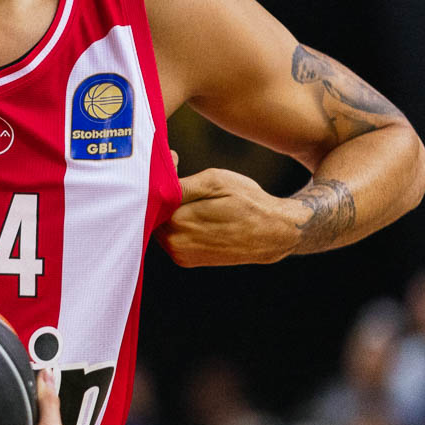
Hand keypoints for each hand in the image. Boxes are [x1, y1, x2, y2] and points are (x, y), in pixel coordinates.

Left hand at [155, 168, 303, 266]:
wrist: (273, 234)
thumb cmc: (247, 202)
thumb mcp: (215, 181)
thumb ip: (180, 182)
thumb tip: (157, 174)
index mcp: (179, 221)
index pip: (151, 197)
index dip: (159, 179)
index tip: (175, 164)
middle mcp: (174, 242)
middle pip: (152, 213)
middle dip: (161, 197)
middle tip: (183, 180)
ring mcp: (179, 254)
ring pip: (160, 225)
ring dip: (169, 212)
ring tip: (194, 202)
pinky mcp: (185, 260)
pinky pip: (170, 237)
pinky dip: (176, 225)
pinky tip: (195, 217)